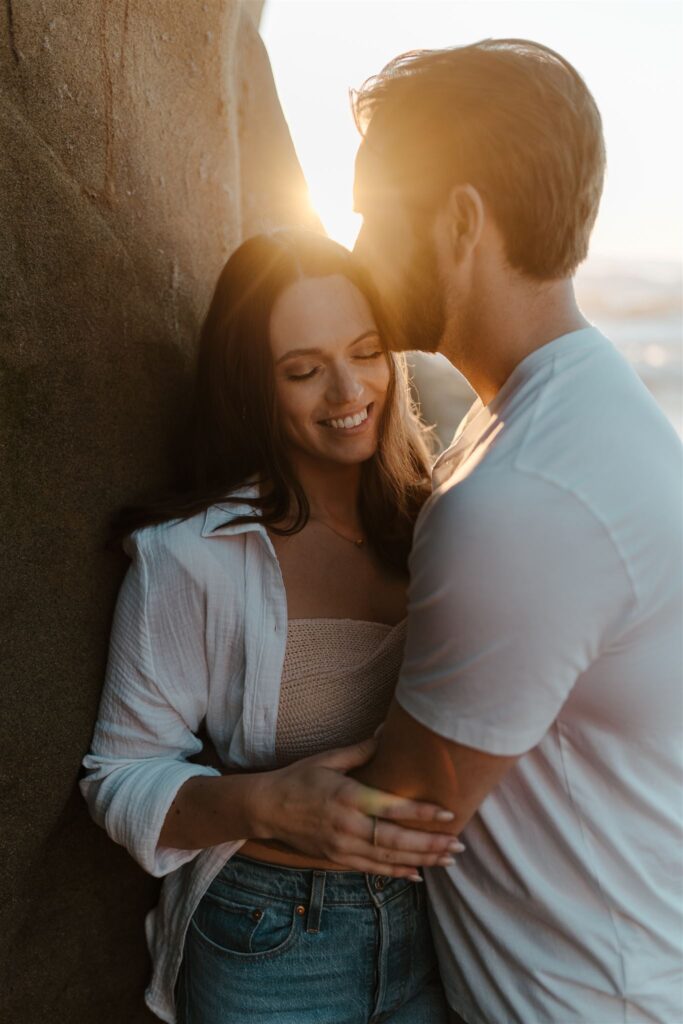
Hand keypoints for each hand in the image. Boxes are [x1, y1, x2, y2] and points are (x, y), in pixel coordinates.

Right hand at [250, 737, 463, 876]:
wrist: (266, 808)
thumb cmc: (299, 778)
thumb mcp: (328, 758)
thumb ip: (362, 750)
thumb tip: (388, 731)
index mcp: (348, 796)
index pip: (392, 808)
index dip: (422, 814)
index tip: (448, 815)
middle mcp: (348, 825)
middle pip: (396, 839)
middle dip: (430, 844)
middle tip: (459, 845)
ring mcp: (342, 846)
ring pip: (388, 858)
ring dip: (421, 861)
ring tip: (448, 860)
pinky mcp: (337, 858)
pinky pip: (372, 870)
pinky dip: (396, 873)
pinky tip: (417, 875)